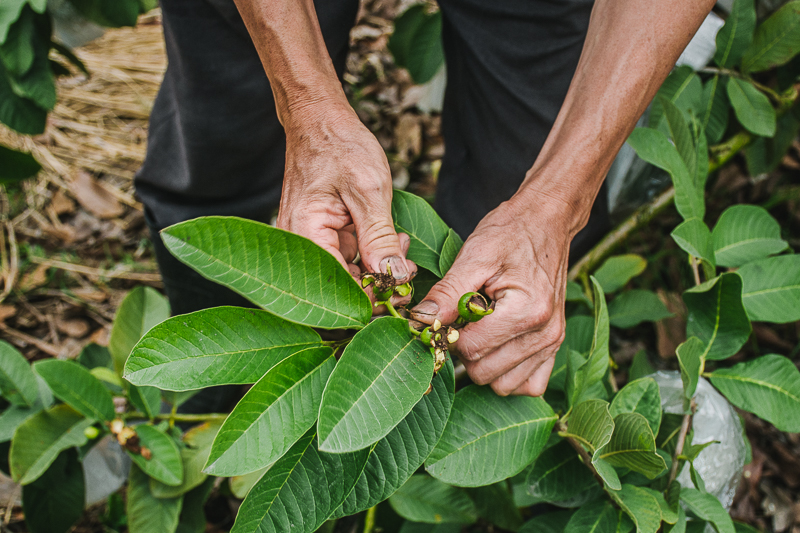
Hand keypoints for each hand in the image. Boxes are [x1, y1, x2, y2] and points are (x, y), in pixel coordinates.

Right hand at [276, 101, 415, 305]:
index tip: (402, 287)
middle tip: (408, 266)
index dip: (370, 296)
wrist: (321, 121)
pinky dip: (373, 254)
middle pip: (341, 288)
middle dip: (379, 283)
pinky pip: (350, 259)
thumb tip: (392, 277)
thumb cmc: (340, 146)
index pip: (336, 289)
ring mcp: (312, 243)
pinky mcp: (325, 238)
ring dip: (380, 268)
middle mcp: (301, 246)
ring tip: (402, 243)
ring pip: (349, 275)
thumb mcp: (369, 190)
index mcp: (305, 235)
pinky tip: (392, 239)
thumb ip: (379, 236)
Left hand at [411, 196, 572, 395]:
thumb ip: (448, 292)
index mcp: (526, 311)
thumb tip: (420, 320)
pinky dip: (508, 373)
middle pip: (484, 372)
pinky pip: (528, 385)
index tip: (448, 312)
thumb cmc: (510, 233)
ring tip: (482, 328)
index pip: (470, 349)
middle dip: (465, 350)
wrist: (546, 221)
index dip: (449, 333)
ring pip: (503, 385)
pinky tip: (498, 345)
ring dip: (484, 364)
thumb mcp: (474, 255)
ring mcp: (553, 343)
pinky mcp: (555, 347)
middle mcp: (545, 334)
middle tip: (464, 318)